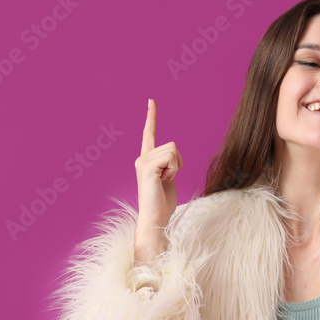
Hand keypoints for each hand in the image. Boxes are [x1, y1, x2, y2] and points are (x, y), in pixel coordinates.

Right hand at [134, 98, 183, 259]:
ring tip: (164, 182)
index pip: (149, 134)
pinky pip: (171, 157)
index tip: (151, 101)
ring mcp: (142, 162)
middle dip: (178, 163)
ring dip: (176, 167)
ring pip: (173, 150)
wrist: (155, 219)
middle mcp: (142, 158)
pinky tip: (163, 181)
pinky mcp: (147, 167)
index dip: (151, 117)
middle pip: (173, 145)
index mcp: (147, 159)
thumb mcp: (168, 179)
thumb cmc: (162, 203)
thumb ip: (169, 164)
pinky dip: (174, 170)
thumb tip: (174, 157)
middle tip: (167, 180)